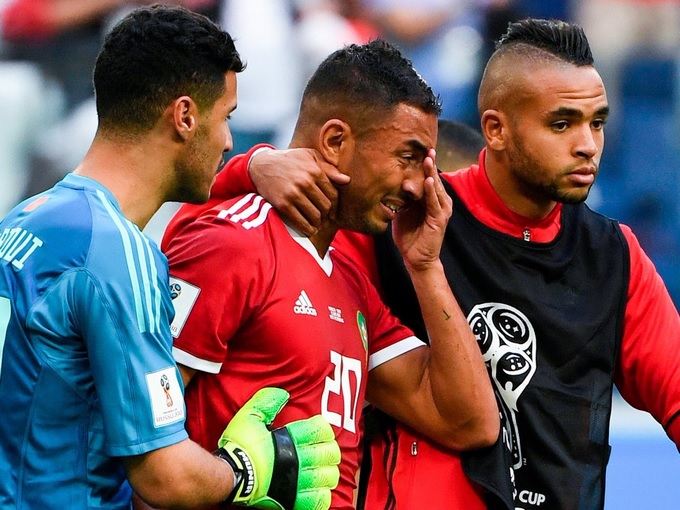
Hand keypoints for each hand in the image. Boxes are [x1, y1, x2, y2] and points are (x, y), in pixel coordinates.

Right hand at [214, 388, 340, 509]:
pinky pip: (317, 500)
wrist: (230, 476)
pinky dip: (322, 495)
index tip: (319, 430)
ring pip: (328, 477)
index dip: (324, 429)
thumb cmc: (239, 447)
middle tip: (325, 449)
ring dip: (328, 471)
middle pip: (329, 453)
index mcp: (290, 438)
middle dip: (330, 450)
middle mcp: (298, 459)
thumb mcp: (249, 417)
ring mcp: (297, 481)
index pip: (321, 431)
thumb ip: (267, 402)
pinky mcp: (292, 499)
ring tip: (323, 469)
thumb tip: (284, 394)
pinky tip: (318, 489)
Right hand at [249, 149, 349, 235]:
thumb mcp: (309, 156)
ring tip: (317, 223)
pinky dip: (307, 228)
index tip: (331, 208)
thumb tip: (347, 180)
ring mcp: (294, 194)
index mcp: (314, 170)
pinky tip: (309, 229)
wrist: (260, 165)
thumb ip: (328, 168)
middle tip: (323, 216)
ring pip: (315, 216)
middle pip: (326, 206)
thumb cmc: (288, 160)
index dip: (334, 203)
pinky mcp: (283, 204)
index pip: (333, 193)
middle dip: (326, 214)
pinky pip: (300, 222)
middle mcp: (305, 182)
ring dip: (317, 223)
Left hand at [392, 149, 451, 271]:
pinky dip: (432, 192)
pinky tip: (429, 181)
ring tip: (428, 159)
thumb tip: (390, 184)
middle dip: (430, 164)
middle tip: (427, 148)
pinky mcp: (439, 220)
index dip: (425, 165)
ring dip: (431, 173)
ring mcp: (441, 210)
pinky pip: (435, 203)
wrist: (415, 258)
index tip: (421, 149)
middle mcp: (438, 202)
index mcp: (429, 199)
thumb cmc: (409, 236)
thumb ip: (400, 198)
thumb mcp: (401, 213)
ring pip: (435, 188)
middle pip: (434, 179)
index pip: (428, 178)